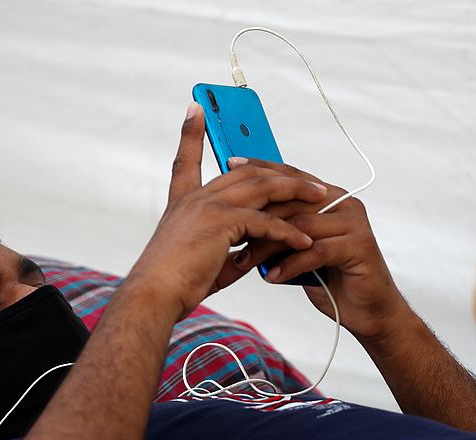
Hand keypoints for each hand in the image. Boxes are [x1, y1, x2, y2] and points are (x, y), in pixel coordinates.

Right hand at [127, 104, 328, 320]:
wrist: (155, 295)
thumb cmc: (176, 284)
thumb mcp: (205, 260)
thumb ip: (230, 250)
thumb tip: (254, 256)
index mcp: (184, 202)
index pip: (187, 159)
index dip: (192, 133)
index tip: (197, 108)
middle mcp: (195, 197)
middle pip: (246, 171)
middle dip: (282, 173)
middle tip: (311, 181)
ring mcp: (207, 206)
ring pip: (262, 187)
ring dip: (295, 191)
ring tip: (320, 198)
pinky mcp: (220, 222)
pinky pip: (264, 221)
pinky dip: (287, 232)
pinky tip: (304, 242)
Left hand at [227, 158, 408, 344]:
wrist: (365, 310)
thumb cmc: (330, 278)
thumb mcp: (299, 248)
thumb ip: (282, 229)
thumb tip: (243, 219)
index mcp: (329, 196)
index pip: (290, 176)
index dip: (261, 169)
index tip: (229, 165)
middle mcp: (344, 203)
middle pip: (293, 201)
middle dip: (258, 218)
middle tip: (231, 236)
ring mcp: (355, 222)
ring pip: (301, 225)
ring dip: (269, 245)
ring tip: (246, 262)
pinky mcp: (360, 245)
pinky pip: (317, 250)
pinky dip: (290, 264)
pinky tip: (272, 276)